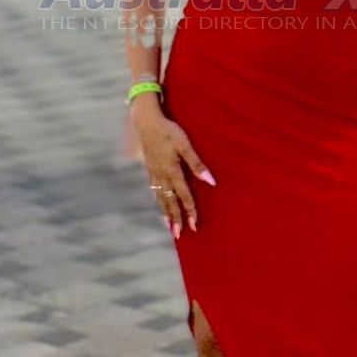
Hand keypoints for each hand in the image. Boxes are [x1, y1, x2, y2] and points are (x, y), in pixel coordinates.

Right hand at [133, 103, 215, 236]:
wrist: (146, 121)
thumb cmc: (168, 130)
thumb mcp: (185, 144)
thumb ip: (196, 163)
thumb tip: (211, 181)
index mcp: (172, 171)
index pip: (184, 196)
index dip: (190, 211)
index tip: (195, 225)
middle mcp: (162, 176)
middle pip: (170, 202)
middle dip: (176, 219)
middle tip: (180, 235)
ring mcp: (154, 173)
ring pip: (161, 198)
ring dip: (166, 214)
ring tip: (170, 228)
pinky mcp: (149, 169)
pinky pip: (154, 190)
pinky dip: (158, 202)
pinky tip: (160, 205)